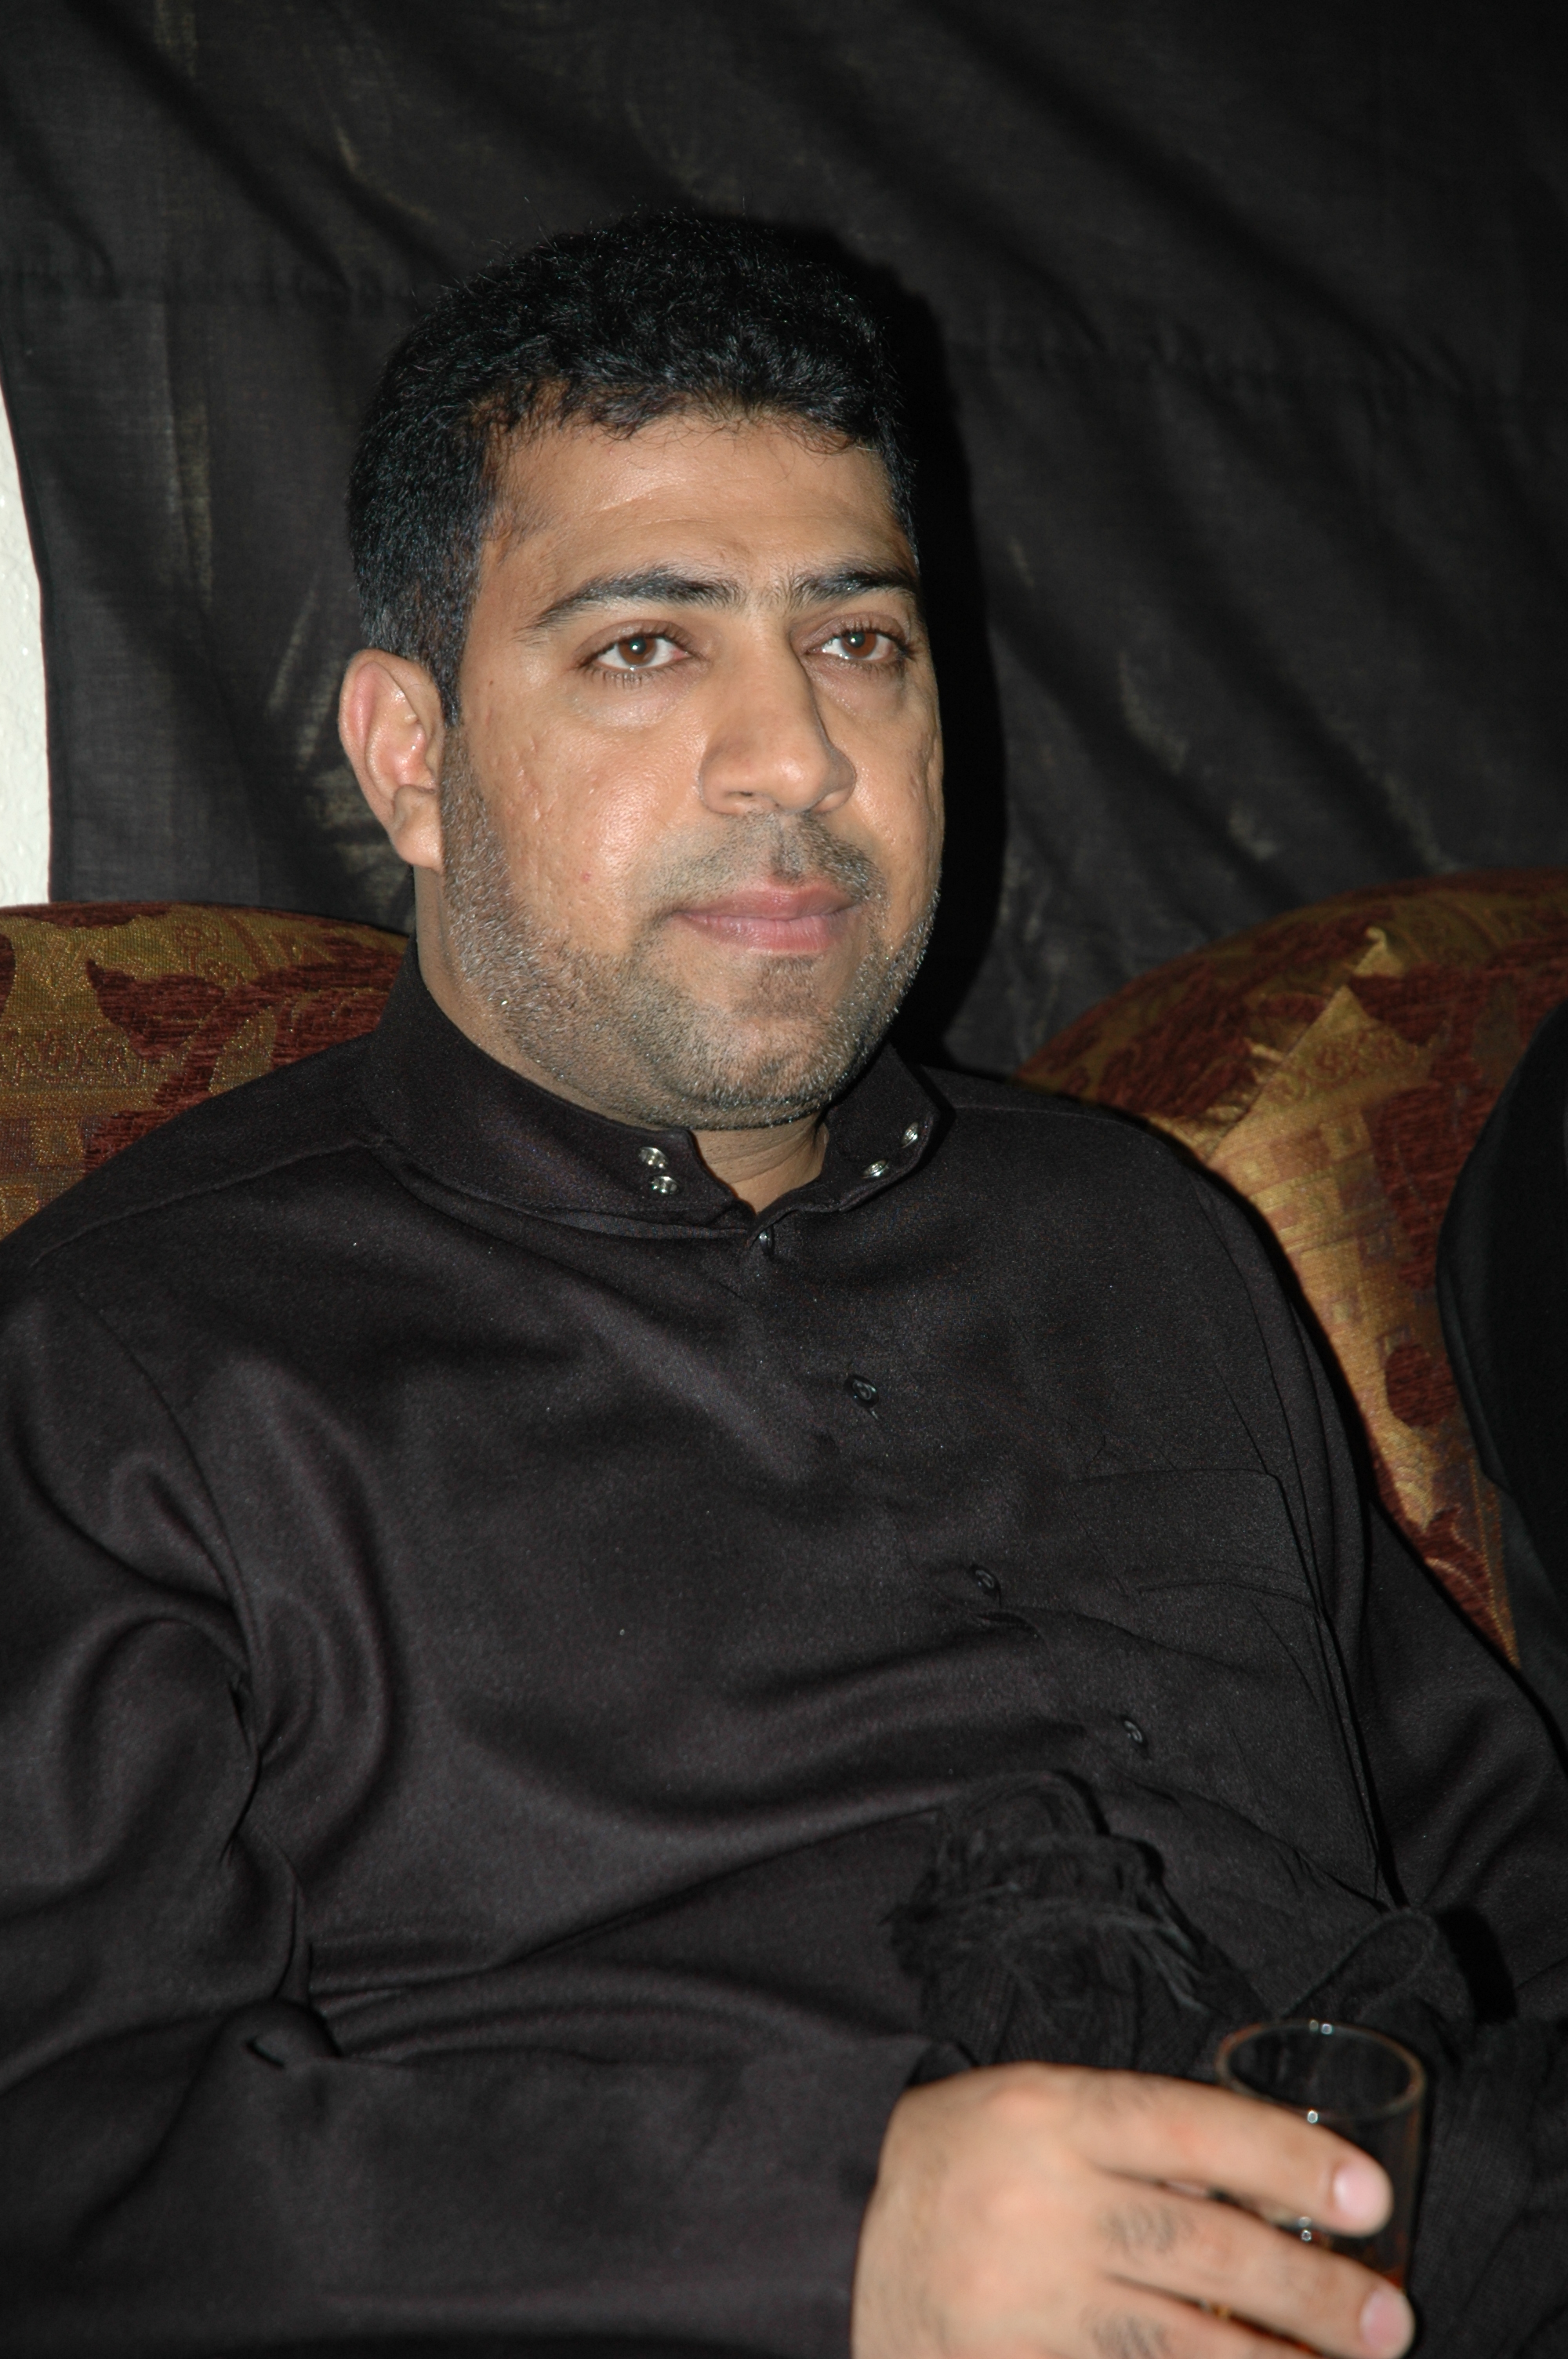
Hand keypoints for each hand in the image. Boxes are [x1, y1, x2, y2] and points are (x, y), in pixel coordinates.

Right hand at [851, 2063, 1414, 2358]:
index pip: (1189, 2127)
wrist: (835, 2229)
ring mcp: (1022, 2295)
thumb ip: (1138, 2140)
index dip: (1286, 2161)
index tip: (1371, 2198)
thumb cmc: (962, 2156)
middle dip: (1308, 2290)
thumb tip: (1270, 2189)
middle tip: (1387, 2318)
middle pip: (1200, 2246)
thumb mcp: (1039, 2108)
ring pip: (1177, 2341)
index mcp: (1050, 2113)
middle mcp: (1039, 2201)